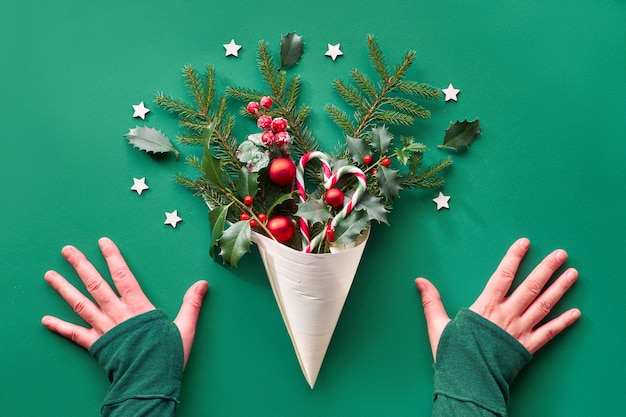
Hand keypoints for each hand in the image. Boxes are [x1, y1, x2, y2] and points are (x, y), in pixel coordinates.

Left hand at [41, 237, 207, 366]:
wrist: (149, 382)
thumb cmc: (167, 357)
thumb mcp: (185, 328)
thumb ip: (191, 304)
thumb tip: (202, 284)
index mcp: (138, 307)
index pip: (123, 276)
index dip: (113, 258)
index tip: (103, 242)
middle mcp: (117, 314)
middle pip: (95, 285)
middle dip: (81, 266)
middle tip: (67, 250)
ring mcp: (104, 329)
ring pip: (80, 304)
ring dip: (64, 289)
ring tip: (50, 275)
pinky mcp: (96, 345)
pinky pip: (74, 334)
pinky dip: (59, 327)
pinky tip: (45, 320)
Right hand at [416, 238, 579, 358]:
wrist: (468, 382)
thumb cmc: (453, 354)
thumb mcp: (437, 325)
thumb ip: (431, 301)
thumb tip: (420, 280)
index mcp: (485, 307)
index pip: (503, 275)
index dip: (514, 257)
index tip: (525, 243)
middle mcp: (507, 315)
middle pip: (531, 286)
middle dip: (547, 268)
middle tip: (561, 254)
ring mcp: (520, 331)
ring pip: (544, 305)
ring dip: (560, 289)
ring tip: (573, 274)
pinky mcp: (528, 347)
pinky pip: (549, 333)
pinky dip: (563, 323)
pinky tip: (576, 313)